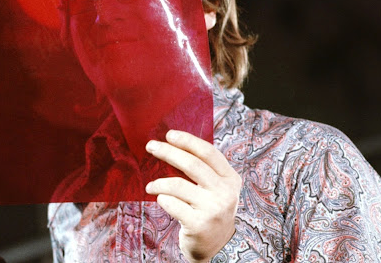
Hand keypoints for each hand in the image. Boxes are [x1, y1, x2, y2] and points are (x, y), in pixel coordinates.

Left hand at [145, 129, 240, 262]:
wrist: (217, 247)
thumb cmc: (209, 209)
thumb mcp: (216, 187)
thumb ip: (203, 168)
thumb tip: (173, 143)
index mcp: (230, 179)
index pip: (208, 153)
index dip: (188, 141)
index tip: (169, 134)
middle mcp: (225, 193)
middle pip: (191, 164)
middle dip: (167, 152)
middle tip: (150, 146)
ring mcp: (213, 209)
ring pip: (177, 185)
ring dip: (158, 183)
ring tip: (150, 186)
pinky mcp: (199, 225)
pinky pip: (171, 203)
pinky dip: (162, 198)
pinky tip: (161, 200)